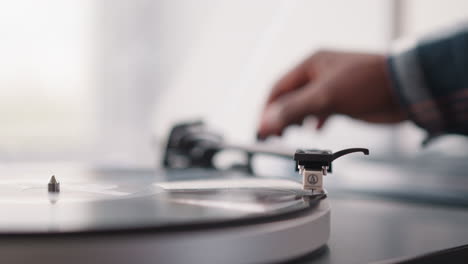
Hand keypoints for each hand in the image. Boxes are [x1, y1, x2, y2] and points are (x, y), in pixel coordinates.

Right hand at [257, 50, 405, 138]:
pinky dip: (315, 121)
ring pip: (304, 105)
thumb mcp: (324, 97)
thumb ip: (293, 109)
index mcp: (310, 64)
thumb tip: (267, 122)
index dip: (267, 110)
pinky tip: (315, 129)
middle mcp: (318, 74)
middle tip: (271, 136)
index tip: (260, 129)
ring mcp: (331, 88)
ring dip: (295, 120)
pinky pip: (321, 111)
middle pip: (289, 97)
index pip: (279, 88)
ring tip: (288, 134)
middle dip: (279, 116)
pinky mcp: (343, 101)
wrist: (406, 89)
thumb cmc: (367, 83)